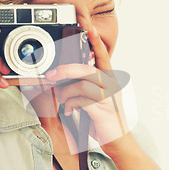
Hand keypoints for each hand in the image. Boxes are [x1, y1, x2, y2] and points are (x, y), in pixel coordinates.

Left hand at [45, 27, 129, 146]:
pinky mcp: (102, 108)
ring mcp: (108, 97)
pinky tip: (70, 110)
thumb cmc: (104, 119)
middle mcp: (112, 85)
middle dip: (64, 70)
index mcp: (111, 79)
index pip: (104, 57)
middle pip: (85, 69)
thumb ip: (84, 87)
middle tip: (51, 75)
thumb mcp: (96, 99)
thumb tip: (63, 80)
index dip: (97, 43)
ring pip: (80, 85)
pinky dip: (71, 104)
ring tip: (63, 101)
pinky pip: (80, 100)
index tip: (90, 29)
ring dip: (66, 93)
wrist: (118, 140)